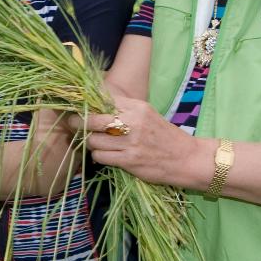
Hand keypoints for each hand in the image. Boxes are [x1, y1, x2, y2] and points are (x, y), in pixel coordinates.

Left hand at [66, 95, 203, 186]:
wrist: (187, 159)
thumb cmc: (164, 137)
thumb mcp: (146, 115)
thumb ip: (123, 109)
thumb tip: (93, 103)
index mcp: (137, 107)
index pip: (102, 99)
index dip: (86, 104)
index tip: (77, 107)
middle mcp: (133, 122)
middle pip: (92, 119)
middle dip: (77, 122)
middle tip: (73, 124)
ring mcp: (130, 142)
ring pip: (93, 140)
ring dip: (90, 142)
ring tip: (94, 143)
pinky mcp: (129, 160)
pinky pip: (100, 156)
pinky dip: (97, 156)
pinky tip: (104, 155)